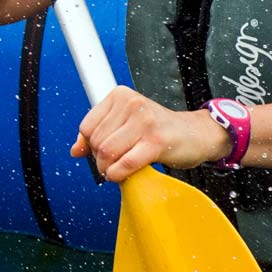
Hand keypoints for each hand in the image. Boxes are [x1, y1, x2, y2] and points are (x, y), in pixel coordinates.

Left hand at [71, 86, 230, 181]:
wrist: (196, 133)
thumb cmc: (159, 129)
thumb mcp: (125, 123)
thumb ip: (99, 133)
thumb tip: (75, 151)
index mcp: (120, 96)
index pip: (87, 126)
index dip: (90, 146)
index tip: (101, 153)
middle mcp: (131, 104)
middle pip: (96, 141)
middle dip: (100, 159)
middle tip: (114, 163)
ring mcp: (144, 122)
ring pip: (108, 153)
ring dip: (109, 169)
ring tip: (118, 169)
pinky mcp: (156, 141)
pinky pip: (126, 164)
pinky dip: (119, 175)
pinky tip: (123, 175)